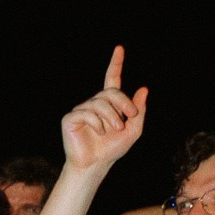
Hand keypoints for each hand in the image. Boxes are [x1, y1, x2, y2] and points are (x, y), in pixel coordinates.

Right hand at [61, 46, 147, 177]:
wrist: (95, 165)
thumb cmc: (112, 149)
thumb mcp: (133, 130)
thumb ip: (138, 111)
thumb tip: (143, 89)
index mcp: (109, 104)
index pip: (112, 79)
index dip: (115, 64)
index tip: (119, 48)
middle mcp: (94, 103)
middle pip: (110, 92)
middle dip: (123, 103)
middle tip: (129, 118)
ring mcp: (81, 110)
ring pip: (100, 103)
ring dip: (111, 117)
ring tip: (113, 130)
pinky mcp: (70, 119)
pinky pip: (86, 113)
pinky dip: (97, 123)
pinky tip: (98, 132)